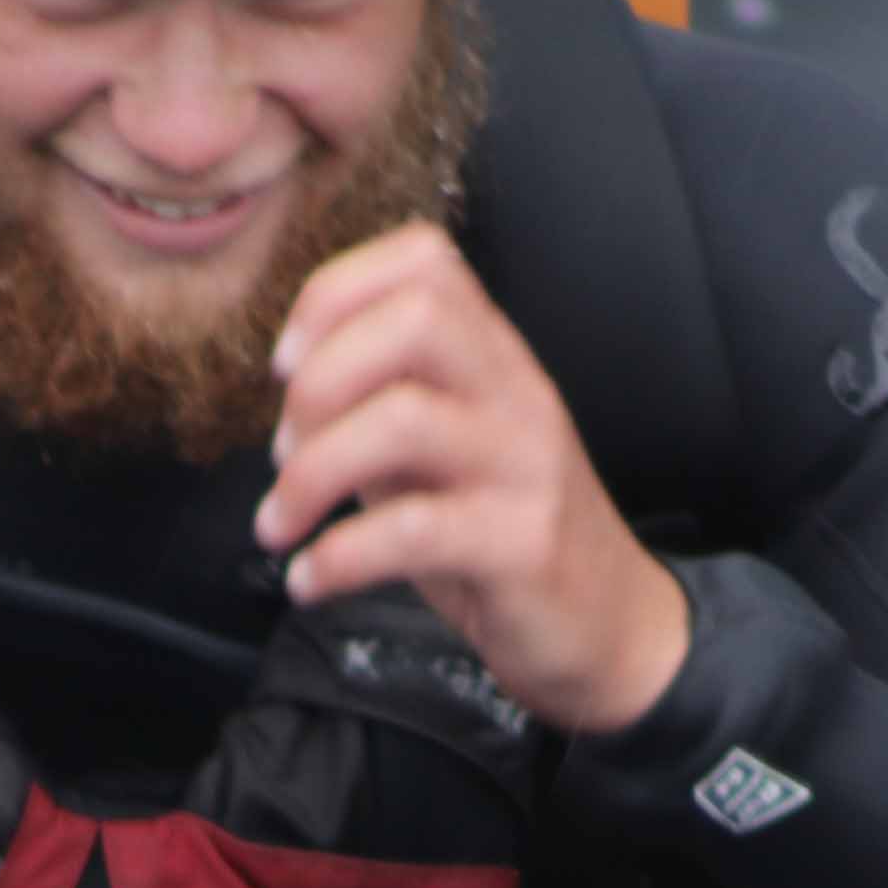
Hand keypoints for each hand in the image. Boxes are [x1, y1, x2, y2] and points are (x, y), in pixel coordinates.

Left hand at [255, 222, 692, 737]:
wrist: (607, 626)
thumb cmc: (503, 535)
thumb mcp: (441, 452)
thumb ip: (379, 405)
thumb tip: (292, 384)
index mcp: (491, 357)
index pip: (425, 262)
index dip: (336, 294)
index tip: (285, 363)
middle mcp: (515, 394)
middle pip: (416, 318)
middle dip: (320, 378)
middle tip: (283, 450)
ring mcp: (525, 464)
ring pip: (403, 418)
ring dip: (311, 473)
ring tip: (280, 523)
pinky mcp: (522, 543)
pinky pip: (413, 530)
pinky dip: (338, 557)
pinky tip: (310, 580)